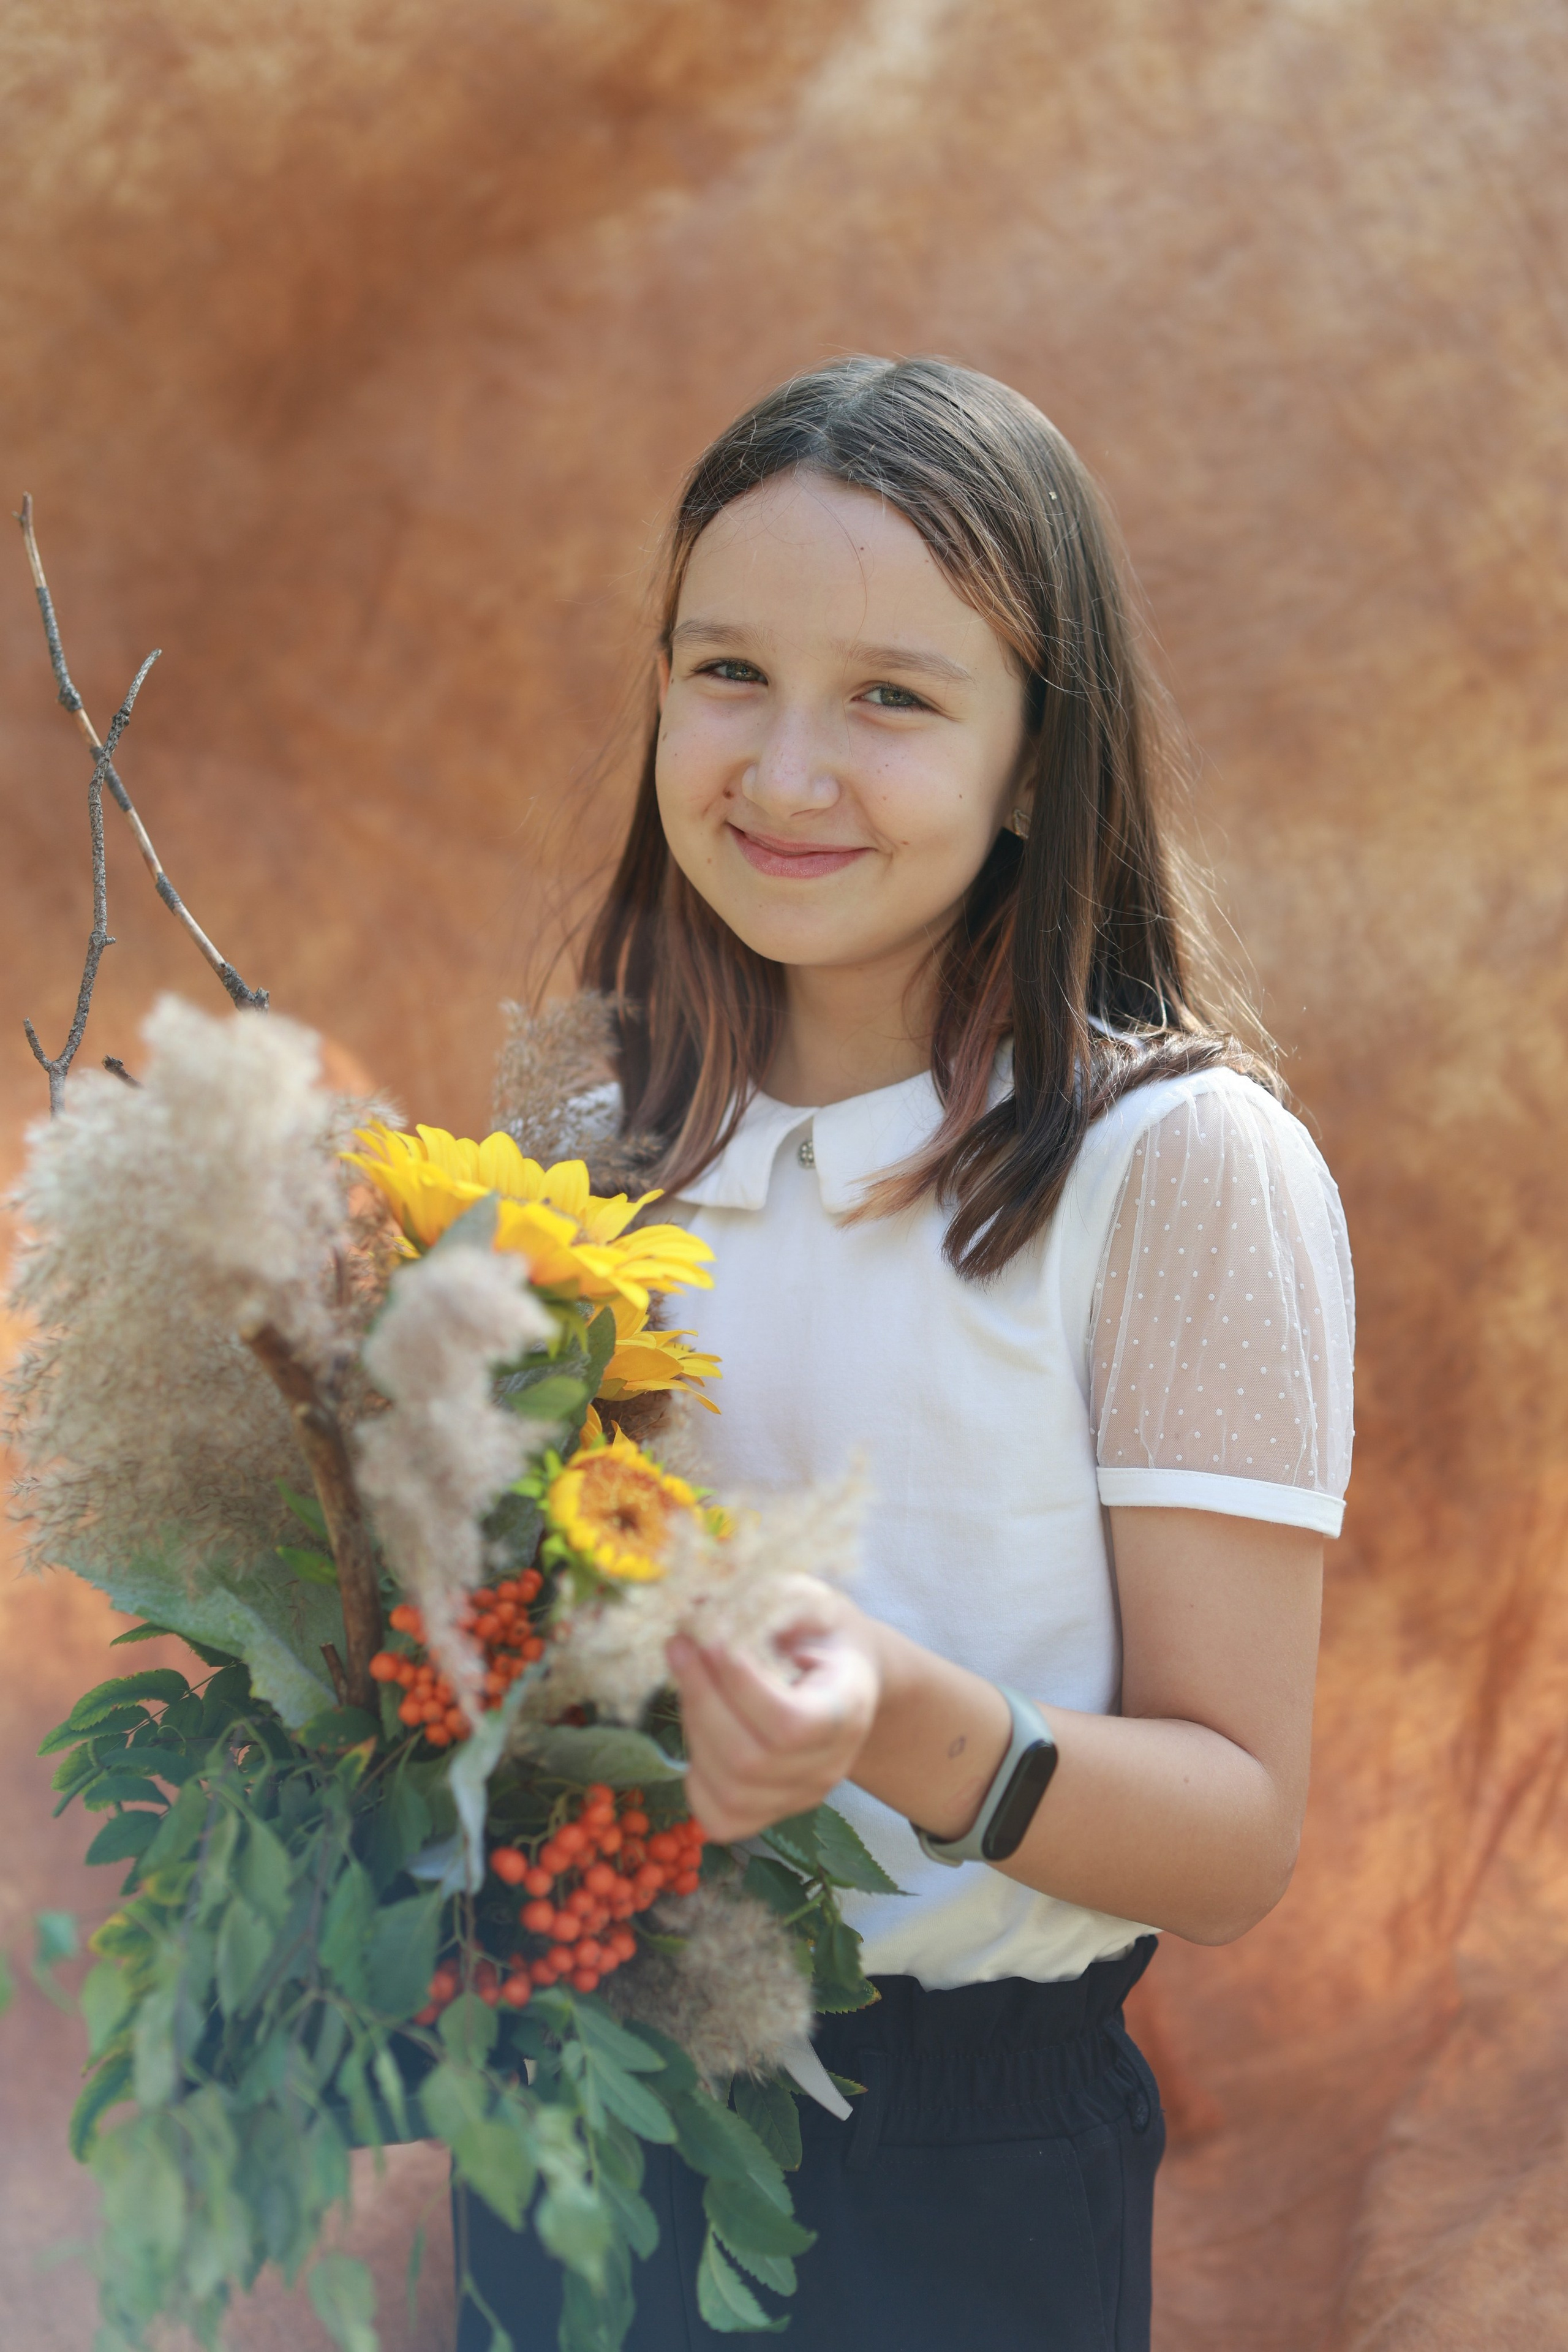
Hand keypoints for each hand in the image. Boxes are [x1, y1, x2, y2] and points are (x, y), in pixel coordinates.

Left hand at [666, 1582, 881, 1841]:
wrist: (842, 1674)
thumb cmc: (820, 1630)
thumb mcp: (802, 1598)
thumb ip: (757, 1599)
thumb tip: (692, 1601)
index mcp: (848, 1710)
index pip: (790, 1725)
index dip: (739, 1686)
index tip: (710, 1636)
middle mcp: (828, 1767)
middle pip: (750, 1761)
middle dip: (702, 1698)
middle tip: (681, 1644)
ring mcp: (799, 1798)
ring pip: (729, 1792)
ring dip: (693, 1726)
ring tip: (686, 1673)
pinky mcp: (767, 1815)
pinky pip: (719, 1819)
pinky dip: (695, 1776)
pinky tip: (698, 1726)